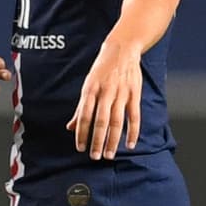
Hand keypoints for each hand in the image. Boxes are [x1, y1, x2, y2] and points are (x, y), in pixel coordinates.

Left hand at [65, 40, 141, 159]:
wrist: (122, 49)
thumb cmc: (101, 70)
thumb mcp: (88, 85)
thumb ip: (81, 108)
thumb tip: (71, 127)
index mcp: (90, 90)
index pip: (84, 115)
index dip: (82, 132)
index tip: (80, 147)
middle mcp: (105, 93)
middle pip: (100, 121)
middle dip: (96, 140)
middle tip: (94, 156)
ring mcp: (121, 93)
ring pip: (117, 121)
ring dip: (113, 140)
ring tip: (109, 154)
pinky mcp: (134, 94)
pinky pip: (134, 116)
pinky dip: (133, 131)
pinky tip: (130, 144)